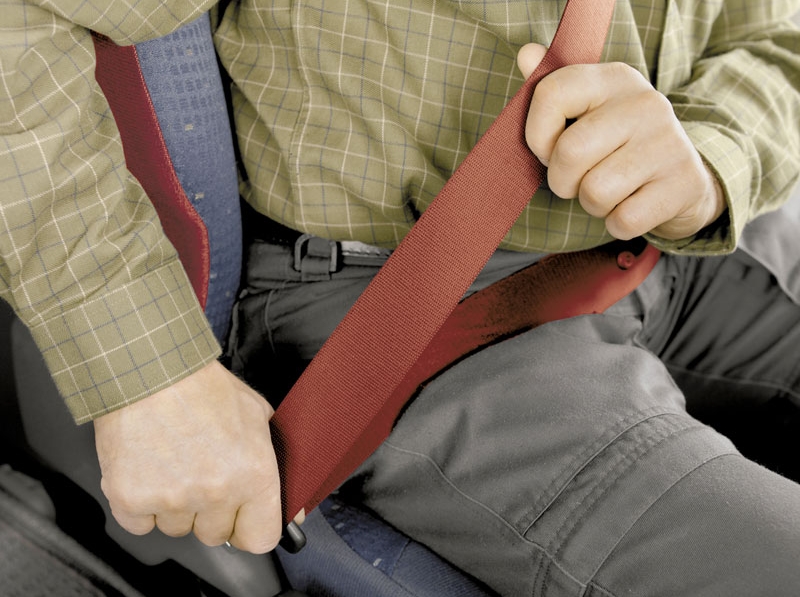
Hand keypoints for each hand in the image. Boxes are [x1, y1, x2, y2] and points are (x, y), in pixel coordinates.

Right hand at [93, 361, 282, 552]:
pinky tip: (148, 470)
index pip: (261, 539)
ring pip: (177, 528)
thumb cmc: (203, 387)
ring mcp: (172, 498)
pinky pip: (140, 524)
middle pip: (215, 534)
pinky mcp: (130, 499)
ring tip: (172, 462)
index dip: (250, 528)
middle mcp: (216, 492)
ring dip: (175, 505)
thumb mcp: (258, 416)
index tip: (242, 518)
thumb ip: (276, 465)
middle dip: (210, 510)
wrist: (150, 369)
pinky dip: (141, 504)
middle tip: (200, 471)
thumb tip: (293, 513)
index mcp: (253, 474)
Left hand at [517, 43, 725, 240]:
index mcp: (614, 79)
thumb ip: (552, 88)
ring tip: (608, 191)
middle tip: (577, 179)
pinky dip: (616, 223)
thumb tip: (526, 55)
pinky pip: (622, 220)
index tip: (549, 148)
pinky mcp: (683, 185)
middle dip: (561, 180)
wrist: (684, 178)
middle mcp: (646, 103)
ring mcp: (668, 144)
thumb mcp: (588, 111)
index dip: (536, 134)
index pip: (551, 94)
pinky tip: (630, 205)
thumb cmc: (618, 146)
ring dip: (592, 204)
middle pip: (569, 153)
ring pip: (594, 192)